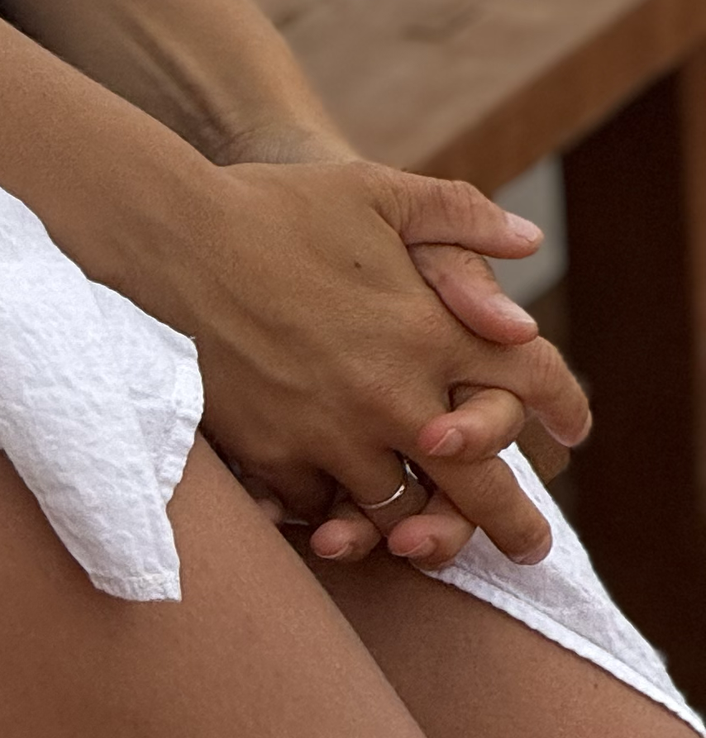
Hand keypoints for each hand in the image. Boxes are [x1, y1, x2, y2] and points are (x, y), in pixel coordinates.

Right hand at [170, 158, 585, 570]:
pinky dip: (332, 517)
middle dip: (515, 525)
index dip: (564, 407)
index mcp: (430, 329)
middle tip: (528, 547)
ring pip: (402, 517)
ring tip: (427, 542)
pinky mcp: (275, 455)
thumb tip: (530, 243)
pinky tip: (335, 513)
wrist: (165, 234)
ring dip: (419, 529)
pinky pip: (321, 514)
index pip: (530, 381)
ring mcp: (333, 432)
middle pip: (483, 488)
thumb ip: (458, 214)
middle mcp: (394, 394)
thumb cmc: (271, 205)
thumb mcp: (371, 190)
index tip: (572, 431)